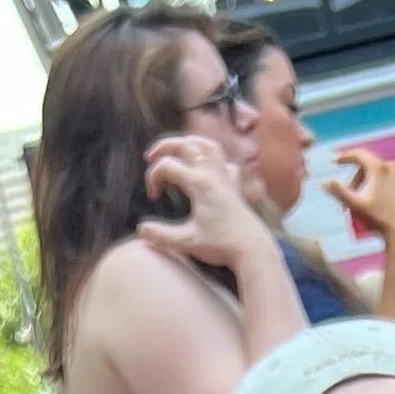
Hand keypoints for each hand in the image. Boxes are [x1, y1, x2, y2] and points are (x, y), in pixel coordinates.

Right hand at [140, 136, 278, 274]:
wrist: (253, 250)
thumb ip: (161, 236)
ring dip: (189, 143)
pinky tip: (207, 169)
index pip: (167, 166)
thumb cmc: (221, 245)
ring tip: (177, 151)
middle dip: (164, 147)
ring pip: (207, 145)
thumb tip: (141, 230)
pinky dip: (213, 159)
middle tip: (149, 157)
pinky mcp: (235, 187)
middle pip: (185, 144)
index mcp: (199, 183)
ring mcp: (225, 178)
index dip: (153, 178)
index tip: (153, 197)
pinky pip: (225, 162)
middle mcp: (212, 174)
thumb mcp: (187, 242)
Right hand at [330, 146, 394, 251]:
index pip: (358, 154)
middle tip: (349, 195)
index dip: (345, 157)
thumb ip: (338, 192)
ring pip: (379, 172)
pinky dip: (380, 184)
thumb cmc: (378, 220)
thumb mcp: (355, 206)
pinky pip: (390, 179)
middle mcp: (392, 166)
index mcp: (379, 168)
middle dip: (356, 178)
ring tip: (363, 200)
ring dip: (367, 182)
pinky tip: (376, 199)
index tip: (336, 162)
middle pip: (368, 165)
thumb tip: (323, 183)